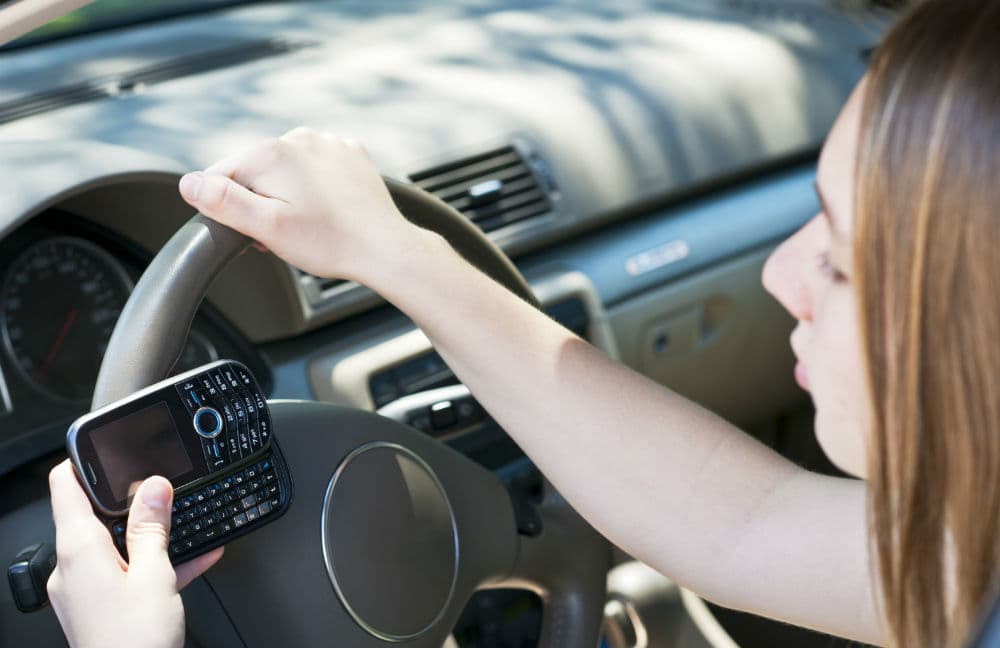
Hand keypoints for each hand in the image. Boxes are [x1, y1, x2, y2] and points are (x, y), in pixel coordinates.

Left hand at [47, 460, 222, 647]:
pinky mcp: (101, 609)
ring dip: (150, 534)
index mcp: (78, 552)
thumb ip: (152, 527)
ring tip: (187, 524)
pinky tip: (194, 558)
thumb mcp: (153, 574)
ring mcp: (85, 591)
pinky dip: (155, 563)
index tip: (105, 447)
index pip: (64, 488)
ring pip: (116, 546)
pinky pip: (127, 573)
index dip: (83, 462)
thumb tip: (152, 487)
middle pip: (94, 516)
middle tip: (163, 488)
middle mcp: (73, 569)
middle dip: (131, 501)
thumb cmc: (133, 643)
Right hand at [178, 127, 411, 281]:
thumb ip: (223, 202)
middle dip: (259, 204)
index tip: (250, 234)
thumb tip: (189, 184)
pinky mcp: (349, 155)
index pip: (220, 176)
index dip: (227, 210)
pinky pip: (316, 170)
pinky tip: (327, 213)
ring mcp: (327, 143)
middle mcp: (298, 138)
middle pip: (254, 172)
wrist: (385, 248)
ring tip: (307, 227)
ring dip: (286, 197)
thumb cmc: (330, 242)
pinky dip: (315, 189)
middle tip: (282, 236)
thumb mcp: (266, 228)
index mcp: (270, 152)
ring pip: (286, 171)